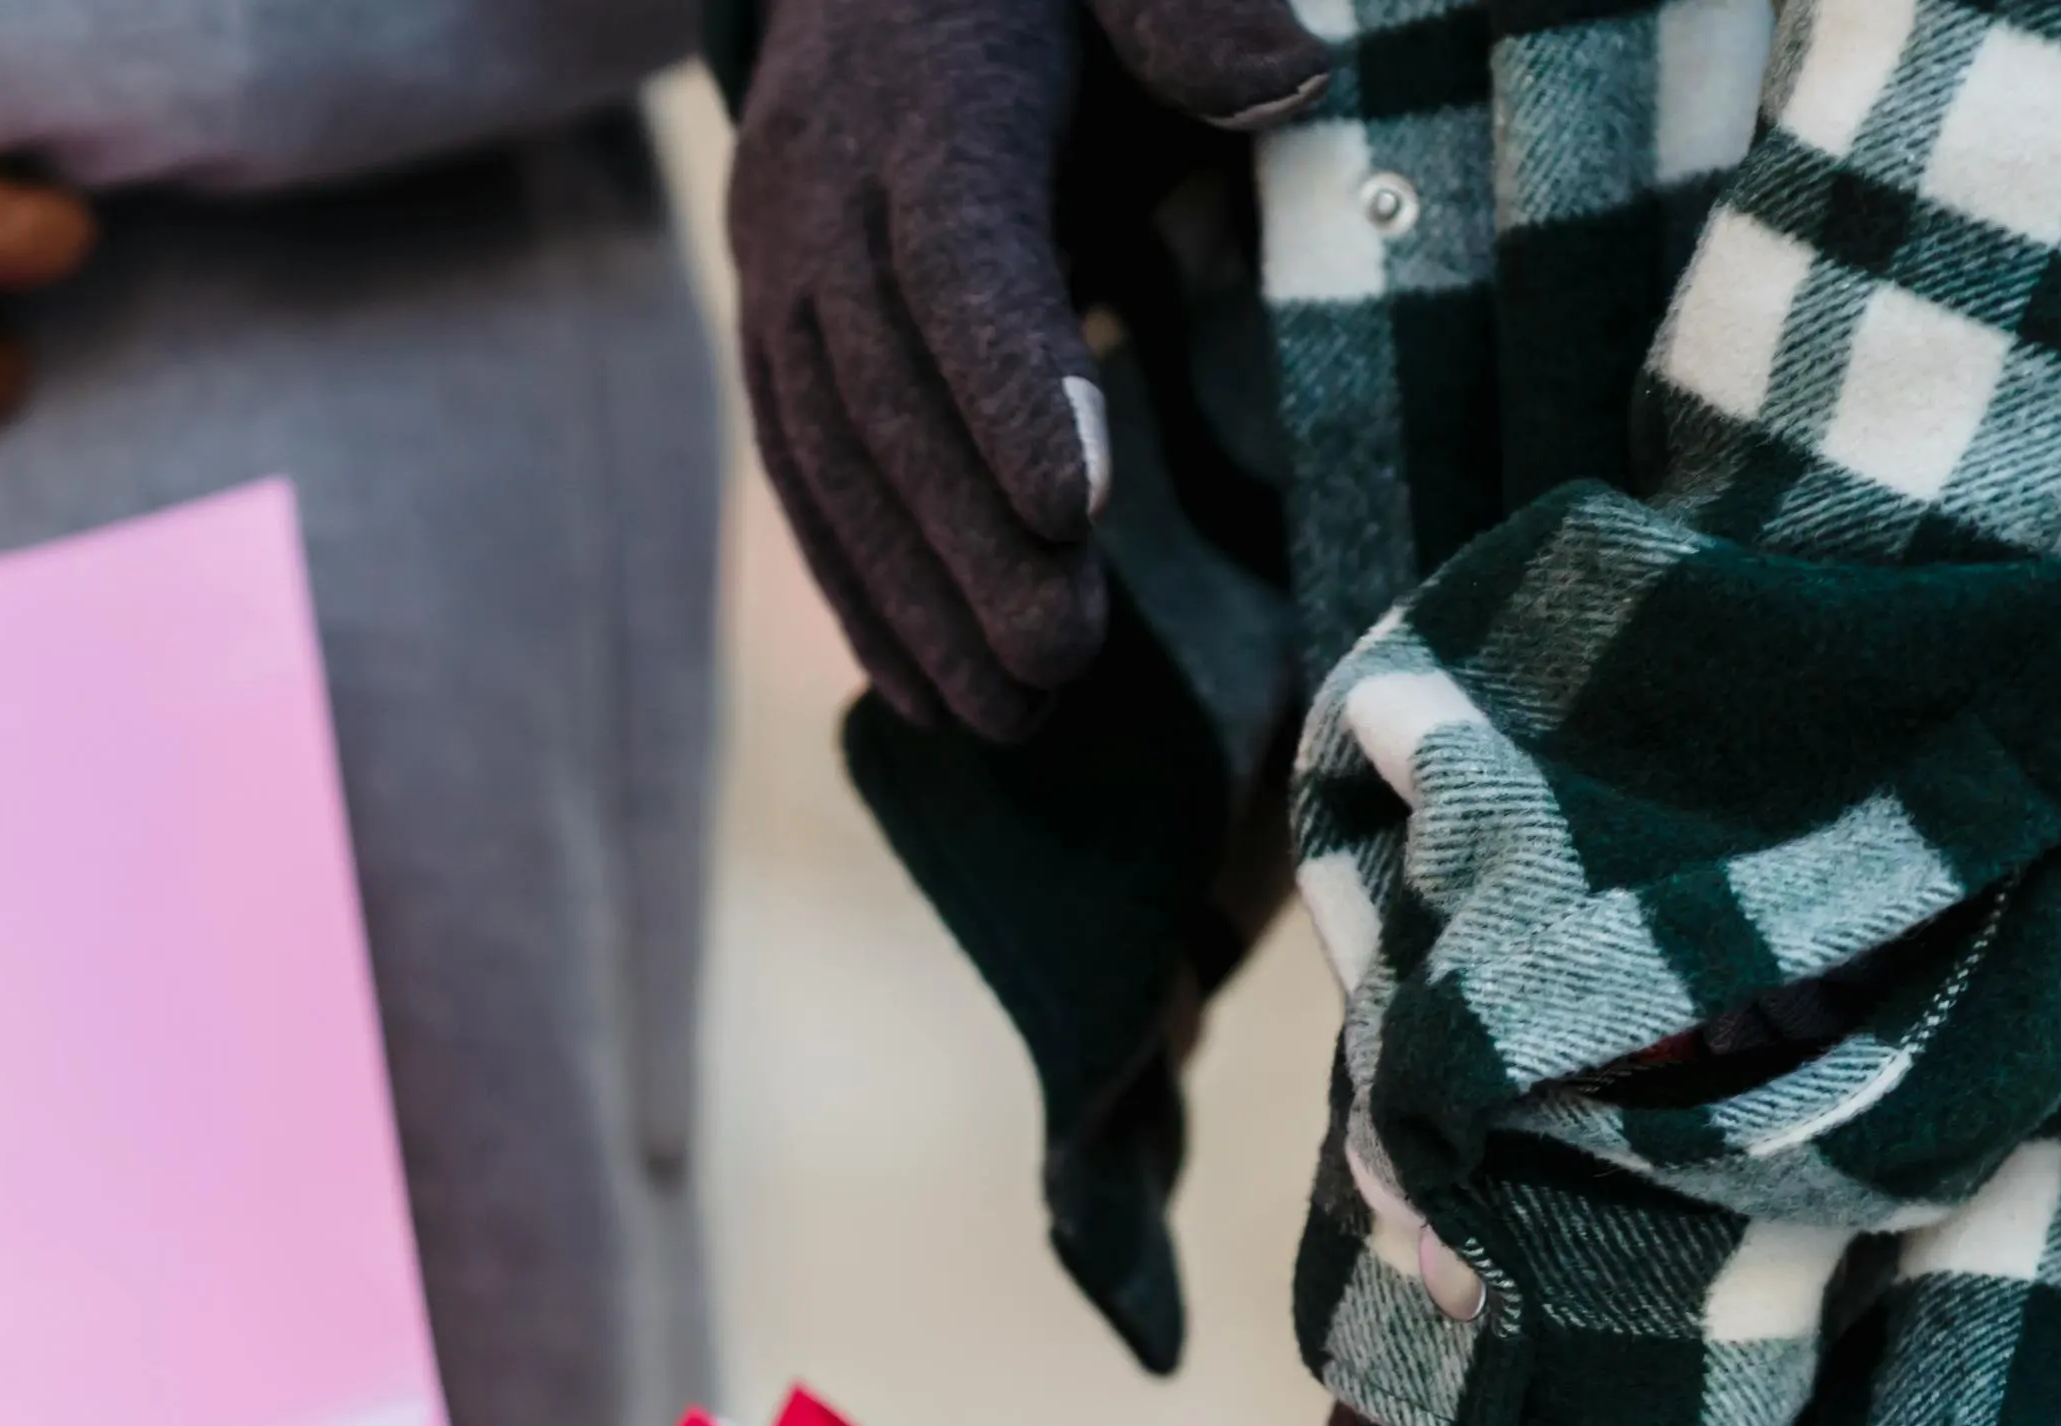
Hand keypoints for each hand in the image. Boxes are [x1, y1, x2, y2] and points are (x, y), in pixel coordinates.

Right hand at [726, 0, 1327, 739]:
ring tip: (1009, 719)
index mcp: (927, 96)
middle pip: (884, 387)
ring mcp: (776, 267)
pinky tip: (922, 694)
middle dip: (965, 542)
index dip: (1006, 379)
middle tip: (1060, 664)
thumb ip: (1188, 4)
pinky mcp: (768, 330)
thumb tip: (1293, 78)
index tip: (1074, 507)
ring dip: (912, 599)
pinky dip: (858, 589)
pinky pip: (799, 474)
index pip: (956, 250)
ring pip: (828, 454)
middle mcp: (822, 189)